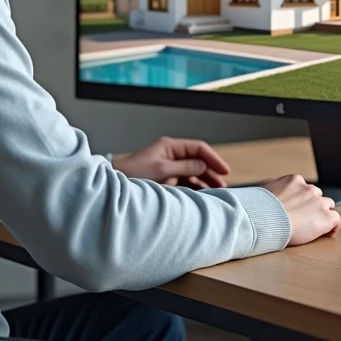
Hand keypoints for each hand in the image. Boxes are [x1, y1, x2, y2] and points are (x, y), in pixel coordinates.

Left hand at [111, 136, 230, 188]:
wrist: (116, 183)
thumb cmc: (134, 173)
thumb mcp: (161, 170)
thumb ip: (184, 167)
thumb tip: (203, 166)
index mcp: (170, 146)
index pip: (198, 148)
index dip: (213, 158)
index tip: (225, 171)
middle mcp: (171, 154)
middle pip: (198, 160)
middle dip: (212, 171)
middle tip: (223, 185)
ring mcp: (169, 166)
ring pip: (193, 171)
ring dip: (205, 180)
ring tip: (216, 191)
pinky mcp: (166, 178)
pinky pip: (185, 180)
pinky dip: (195, 186)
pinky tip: (203, 194)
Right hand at [259, 175, 340, 245]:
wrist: (266, 219)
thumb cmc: (260, 207)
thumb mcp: (263, 189)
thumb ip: (271, 187)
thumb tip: (269, 190)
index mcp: (294, 181)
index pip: (303, 187)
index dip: (301, 199)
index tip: (296, 207)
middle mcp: (308, 189)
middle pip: (316, 195)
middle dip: (312, 205)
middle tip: (304, 217)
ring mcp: (319, 202)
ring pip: (328, 206)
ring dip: (322, 214)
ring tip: (316, 226)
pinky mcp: (326, 217)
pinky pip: (336, 219)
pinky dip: (333, 226)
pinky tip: (327, 233)